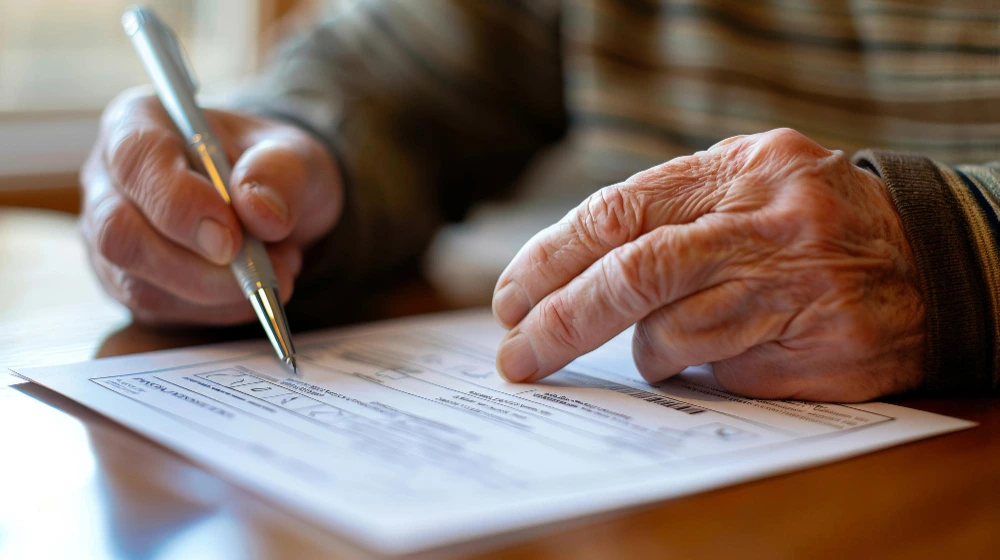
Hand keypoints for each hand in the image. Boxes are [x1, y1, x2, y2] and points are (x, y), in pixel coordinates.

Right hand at [81, 88, 341, 324]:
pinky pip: (161, 311)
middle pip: (119, 234)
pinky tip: (255, 287)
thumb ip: (281, 172)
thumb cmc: (272, 168)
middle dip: (196, 266)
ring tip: (277, 267)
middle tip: (265, 269)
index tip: (232, 238)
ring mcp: (110, 237)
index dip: (180, 204)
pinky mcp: (129, 283)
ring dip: (219, 292)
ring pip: (139, 284)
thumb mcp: (296, 155)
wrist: (272, 206)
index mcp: (138, 124)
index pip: (135, 160)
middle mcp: (109, 181)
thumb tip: (261, 212)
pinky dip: (219, 309)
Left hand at [491, 129, 924, 401]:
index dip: (552, 258)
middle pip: (635, 273)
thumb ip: (670, 210)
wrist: (931, 260)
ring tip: (661, 342)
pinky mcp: (819, 347)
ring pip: (675, 332)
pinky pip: (724, 369)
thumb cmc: (808, 222)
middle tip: (518, 354)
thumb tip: (567, 268)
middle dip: (562, 319)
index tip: (511, 299)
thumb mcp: (746, 182)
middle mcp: (766, 222)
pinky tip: (723, 350)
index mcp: (738, 170)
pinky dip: (701, 366)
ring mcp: (797, 287)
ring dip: (647, 348)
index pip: (619, 212)